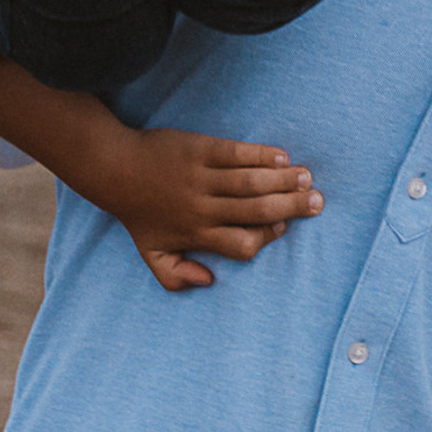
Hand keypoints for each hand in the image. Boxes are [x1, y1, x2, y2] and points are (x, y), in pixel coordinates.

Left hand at [90, 128, 324, 292]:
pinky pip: (237, 154)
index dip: (266, 236)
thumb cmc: (137, 211)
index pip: (242, 243)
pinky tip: (282, 156)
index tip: (282, 227)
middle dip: (291, 207)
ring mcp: (201, 177)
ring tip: (307, 178)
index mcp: (196, 233)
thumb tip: (208, 281)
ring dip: (284, 180)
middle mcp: (202, 207)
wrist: (113, 169)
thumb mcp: (150, 252)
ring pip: (251, 182)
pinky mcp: (200, 149)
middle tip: (318, 202)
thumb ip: (174, 275)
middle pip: (256, 211)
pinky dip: (262, 155)